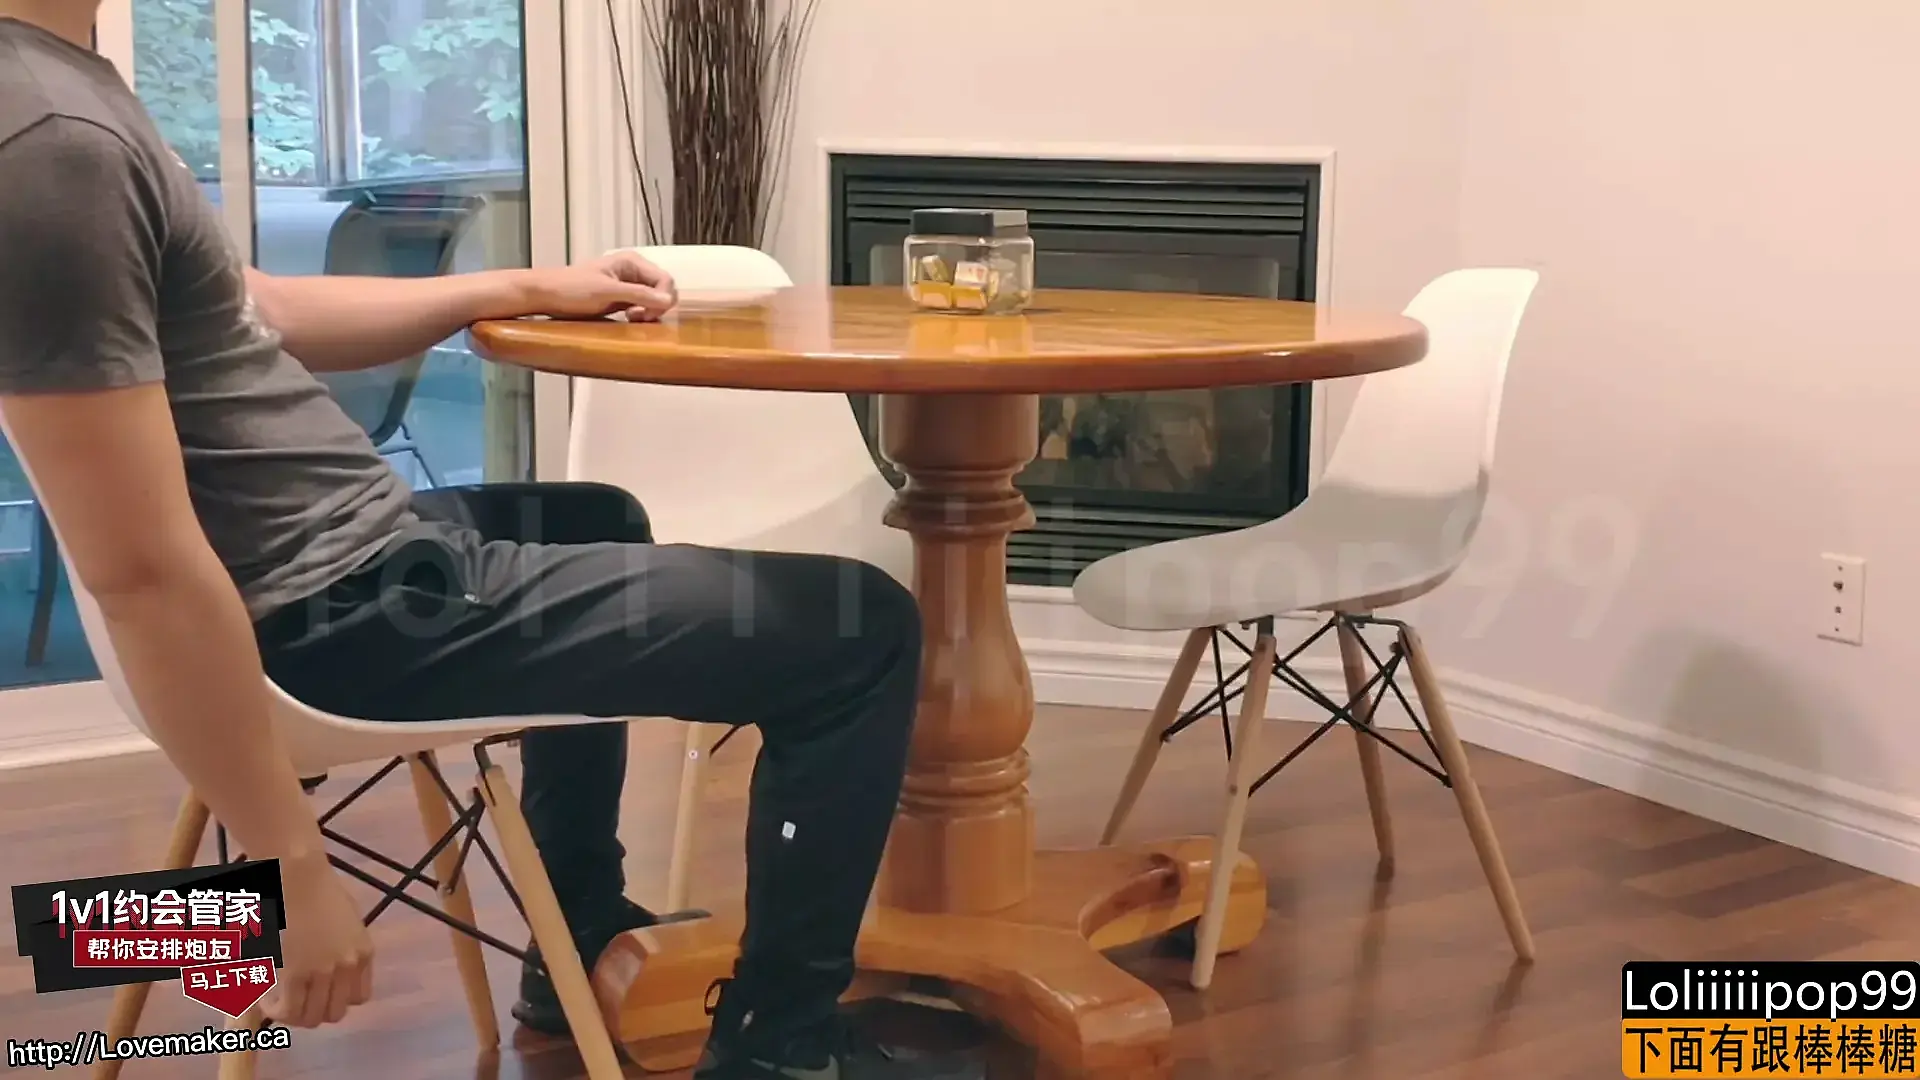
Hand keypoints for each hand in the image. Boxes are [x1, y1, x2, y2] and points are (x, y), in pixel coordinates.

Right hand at [260, 851, 373, 1027]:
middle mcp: (348, 966)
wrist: (298, 875)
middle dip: (314, 1011)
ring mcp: (324, 972)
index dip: (337, 999)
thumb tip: (328, 967)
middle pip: (335, 1013)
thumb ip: (345, 945)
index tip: (320, 993)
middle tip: (294, 1000)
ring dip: (292, 1015)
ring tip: (276, 1001)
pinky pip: (288, 1010)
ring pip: (311, 1017)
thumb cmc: (318, 888)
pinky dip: (276, 1011)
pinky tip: (265, 1000)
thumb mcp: (347, 919)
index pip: (359, 998)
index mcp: (363, 953)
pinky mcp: (297, 973)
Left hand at [520, 251, 677, 322]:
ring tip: (630, 318)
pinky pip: (642, 306)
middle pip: (662, 289)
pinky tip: (627, 318)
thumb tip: (668, 299)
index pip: (665, 279)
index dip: (662, 298)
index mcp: (632, 261)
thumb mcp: (608, 292)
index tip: (647, 314)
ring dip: (648, 312)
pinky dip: (640, 314)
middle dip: (656, 306)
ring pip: (653, 299)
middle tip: (637, 317)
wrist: (546, 295)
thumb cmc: (571, 288)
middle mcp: (633, 270)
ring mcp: (627, 284)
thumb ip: (639, 294)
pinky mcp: (621, 298)